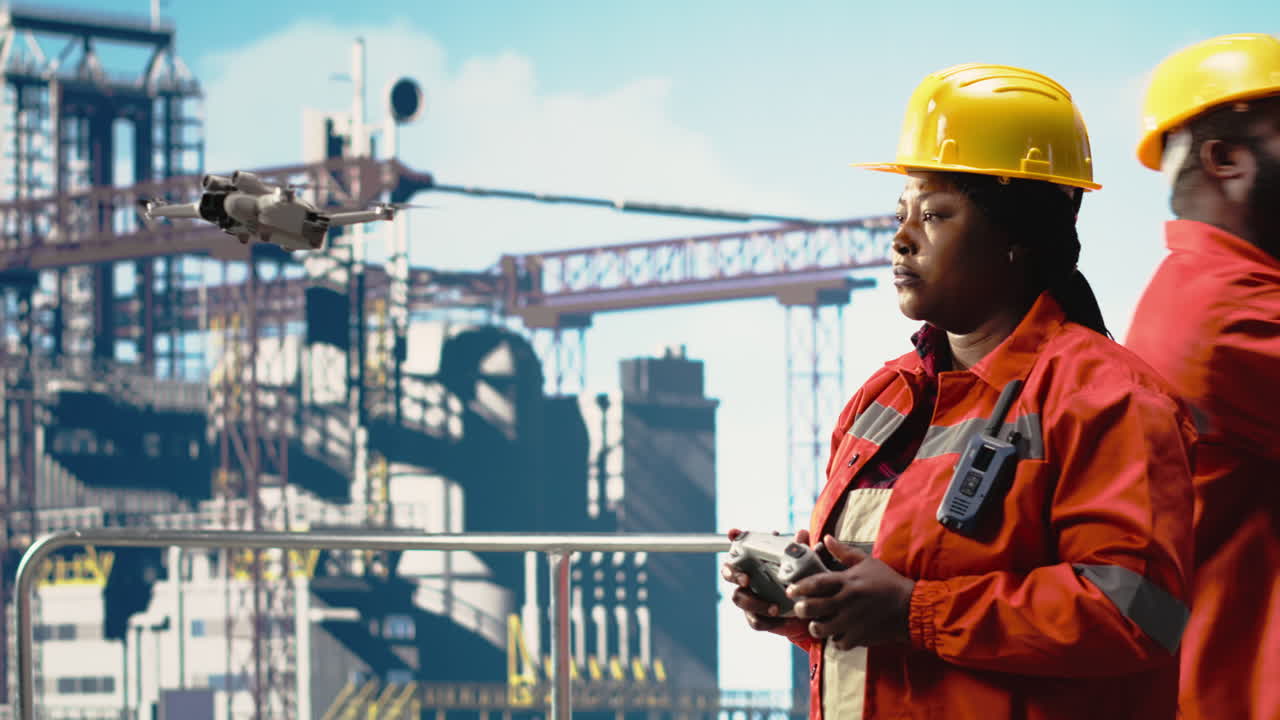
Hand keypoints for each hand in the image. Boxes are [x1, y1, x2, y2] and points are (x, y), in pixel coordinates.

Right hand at [723, 528, 809, 631]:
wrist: (804, 611)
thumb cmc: (798, 582)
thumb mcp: (801, 565)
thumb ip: (800, 550)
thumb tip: (802, 533)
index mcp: (754, 563)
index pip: (739, 546)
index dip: (733, 538)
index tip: (732, 533)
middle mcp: (746, 578)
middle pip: (728, 572)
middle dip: (734, 575)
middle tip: (747, 579)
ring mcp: (748, 598)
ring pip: (738, 598)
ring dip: (755, 603)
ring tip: (775, 608)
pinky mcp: (756, 617)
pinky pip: (754, 621)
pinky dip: (769, 621)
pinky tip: (784, 619)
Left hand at [787, 534, 914, 650]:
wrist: (911, 607)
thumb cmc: (888, 582)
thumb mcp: (867, 562)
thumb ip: (844, 552)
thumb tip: (826, 537)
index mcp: (847, 582)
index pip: (816, 583)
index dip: (799, 587)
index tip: (790, 590)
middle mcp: (847, 601)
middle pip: (813, 607)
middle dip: (802, 609)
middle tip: (801, 608)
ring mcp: (852, 620)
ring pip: (822, 628)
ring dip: (816, 627)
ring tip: (818, 624)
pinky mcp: (860, 636)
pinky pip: (839, 643)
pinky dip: (835, 640)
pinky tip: (837, 634)